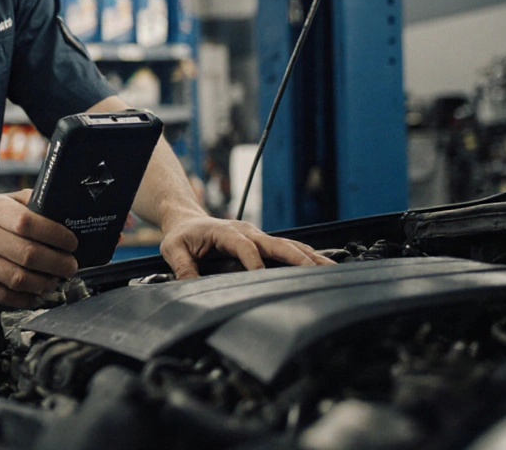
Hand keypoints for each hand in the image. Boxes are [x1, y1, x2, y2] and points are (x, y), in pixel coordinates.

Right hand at [0, 189, 78, 307]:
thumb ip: (25, 202)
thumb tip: (59, 209)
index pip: (32, 224)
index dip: (58, 236)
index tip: (71, 243)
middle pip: (30, 255)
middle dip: (59, 264)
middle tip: (70, 266)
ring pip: (20, 279)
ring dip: (45, 284)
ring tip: (54, 280)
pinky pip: (5, 296)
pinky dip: (26, 299)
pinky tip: (35, 294)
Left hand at [159, 210, 334, 278]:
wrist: (186, 219)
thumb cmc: (181, 235)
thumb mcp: (173, 250)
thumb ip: (182, 267)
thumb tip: (190, 286)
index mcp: (225, 231)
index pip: (244, 246)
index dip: (253, 262)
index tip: (262, 278)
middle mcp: (247, 231)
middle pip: (276, 243)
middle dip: (296, 258)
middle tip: (316, 272)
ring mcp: (257, 235)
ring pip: (288, 245)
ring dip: (310, 257)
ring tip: (332, 269)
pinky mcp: (262, 242)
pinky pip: (288, 248)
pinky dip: (306, 256)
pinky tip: (323, 265)